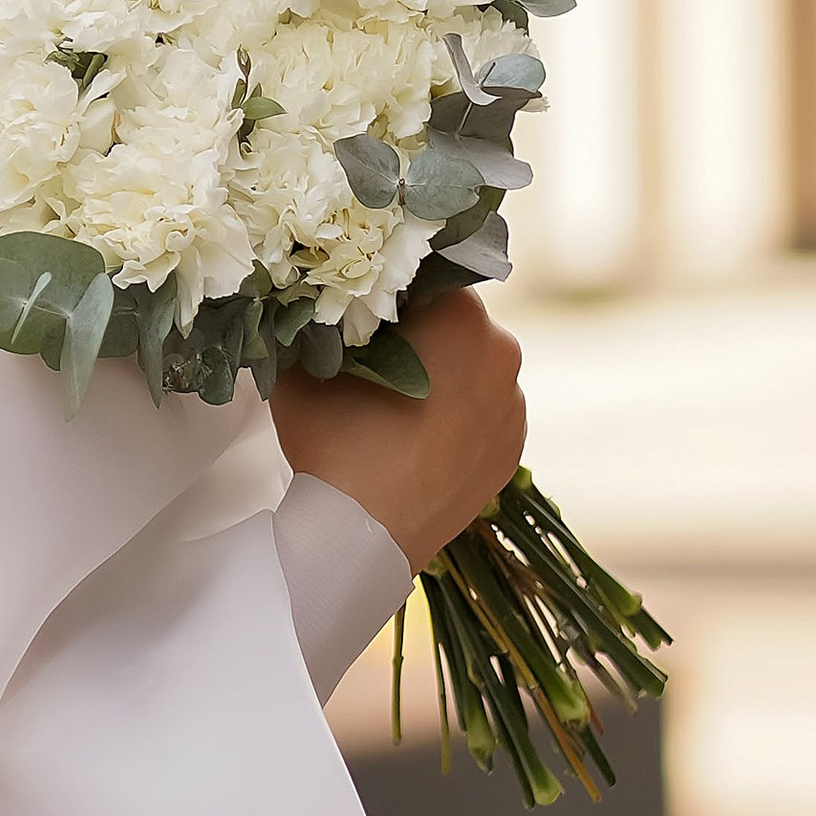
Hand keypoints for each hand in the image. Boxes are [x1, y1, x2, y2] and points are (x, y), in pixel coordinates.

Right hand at [270, 289, 524, 570]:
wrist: (363, 538)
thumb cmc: (334, 441)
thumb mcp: (302, 364)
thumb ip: (310, 320)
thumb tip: (308, 300)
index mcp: (460, 314)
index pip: (424, 277)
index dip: (387, 292)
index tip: (359, 317)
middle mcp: (502, 350)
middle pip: (453, 322)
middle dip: (418, 333)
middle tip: (370, 361)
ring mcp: (513, 405)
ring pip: (471, 369)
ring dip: (439, 375)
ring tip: (391, 407)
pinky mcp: (512, 450)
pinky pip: (482, 415)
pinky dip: (455, 418)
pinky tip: (414, 438)